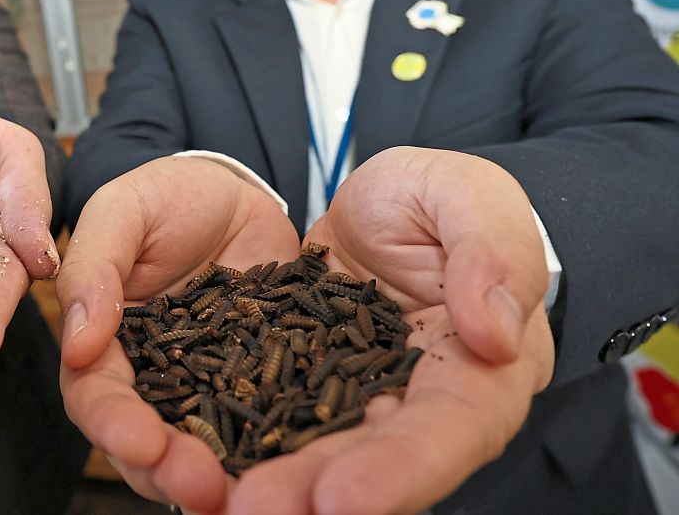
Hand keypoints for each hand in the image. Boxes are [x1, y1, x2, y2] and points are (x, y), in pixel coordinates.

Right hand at [57, 156, 300, 512]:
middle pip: (146, 441)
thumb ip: (94, 268)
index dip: (114, 423)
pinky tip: (292, 464)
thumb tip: (78, 343)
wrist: (236, 191)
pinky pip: (265, 423)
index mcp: (106, 341)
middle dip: (166, 470)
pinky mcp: (261, 382)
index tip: (140, 441)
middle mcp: (152, 376)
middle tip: (200, 487)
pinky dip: (273, 450)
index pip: (96, 394)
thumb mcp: (122, 212)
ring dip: (218, 475)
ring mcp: (208, 384)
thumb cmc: (167, 195)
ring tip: (244, 494)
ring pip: (203, 448)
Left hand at [58, 149, 555, 514]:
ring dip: (264, 480)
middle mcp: (414, 407)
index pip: (450, 430)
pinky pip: (263, 418)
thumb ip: (489, 250)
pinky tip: (186, 456)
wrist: (379, 206)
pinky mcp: (297, 390)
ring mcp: (351, 405)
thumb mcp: (466, 196)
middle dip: (310, 490)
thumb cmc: (437, 199)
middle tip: (253, 511)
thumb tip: (494, 333)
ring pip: (310, 452)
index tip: (343, 498)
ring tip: (207, 495)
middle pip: (369, 461)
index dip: (403, 470)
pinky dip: (229, 439)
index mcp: (478, 372)